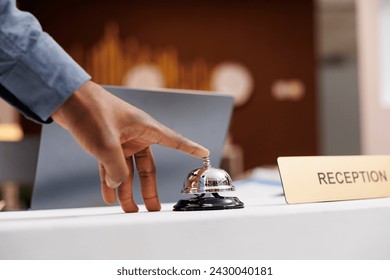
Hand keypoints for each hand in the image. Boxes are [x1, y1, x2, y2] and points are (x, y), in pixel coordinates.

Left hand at [52, 81, 208, 211]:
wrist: (66, 98)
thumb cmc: (91, 112)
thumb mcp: (106, 144)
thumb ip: (116, 169)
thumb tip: (119, 186)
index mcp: (145, 128)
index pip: (174, 140)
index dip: (190, 148)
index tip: (205, 154)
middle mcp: (136, 135)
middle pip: (147, 167)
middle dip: (148, 189)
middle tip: (153, 208)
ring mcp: (120, 141)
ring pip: (127, 170)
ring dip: (126, 190)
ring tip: (128, 209)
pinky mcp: (105, 144)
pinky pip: (110, 167)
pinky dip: (109, 181)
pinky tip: (109, 197)